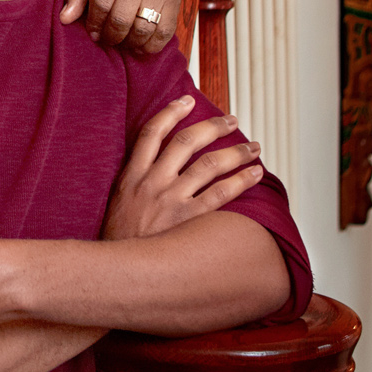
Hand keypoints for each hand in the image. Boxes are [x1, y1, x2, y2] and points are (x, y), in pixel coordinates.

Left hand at [61, 0, 180, 53]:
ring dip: (130, 42)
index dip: (94, 24)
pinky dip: (151, 45)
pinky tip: (140, 44)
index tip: (92, 33)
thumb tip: (65, 19)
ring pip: (144, 28)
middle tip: (106, 40)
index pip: (102, 2)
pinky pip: (165, 32)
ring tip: (121, 41)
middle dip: (111, 36)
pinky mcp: (174, 1)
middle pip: (122, 18)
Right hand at [103, 96, 263, 240]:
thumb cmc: (119, 239)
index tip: (187, 100)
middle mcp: (153, 182)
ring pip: (209, 164)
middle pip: (186, 142)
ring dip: (235, 152)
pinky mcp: (189, 220)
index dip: (170, 112)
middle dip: (212, 127)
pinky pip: (221, 194)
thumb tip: (152, 166)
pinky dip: (241, 181)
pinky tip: (255, 175)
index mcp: (132, 176)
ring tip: (253, 147)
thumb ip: (134, 182)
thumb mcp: (117, 203)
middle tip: (231, 120)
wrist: (117, 271)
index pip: (151, 133)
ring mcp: (172, 200)